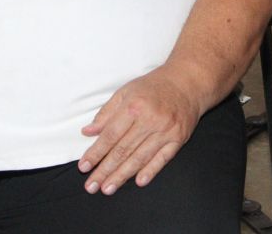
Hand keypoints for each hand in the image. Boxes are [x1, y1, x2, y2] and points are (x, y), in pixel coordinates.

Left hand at [78, 66, 202, 195]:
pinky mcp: (178, 138)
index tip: (84, 166)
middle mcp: (149, 120)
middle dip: (105, 170)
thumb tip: (88, 131)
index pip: (110, 135)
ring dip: (122, 175)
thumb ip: (106, 113)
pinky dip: (150, 171)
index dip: (96, 152)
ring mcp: (165, 130)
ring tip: (108, 188)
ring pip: (140, 158)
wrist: (187, 82)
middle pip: (123, 150)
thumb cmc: (153, 86)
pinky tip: (138, 181)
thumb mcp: (126, 92)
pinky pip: (162, 158)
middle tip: (91, 186)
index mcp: (133, 106)